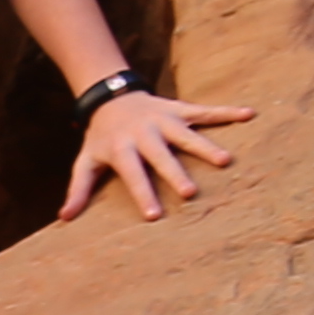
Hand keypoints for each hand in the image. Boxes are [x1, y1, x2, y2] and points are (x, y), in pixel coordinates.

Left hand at [61, 90, 251, 221]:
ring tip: (225, 161)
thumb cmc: (101, 138)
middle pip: (161, 156)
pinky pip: (205, 111)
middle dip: (175, 173)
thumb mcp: (86, 161)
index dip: (142, 194)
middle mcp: (145, 134)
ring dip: (205, 146)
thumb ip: (79, 189)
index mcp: (122, 149)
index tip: (154, 216)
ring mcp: (164, 120)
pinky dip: (226, 112)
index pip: (132, 175)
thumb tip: (65, 217)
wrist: (111, 97)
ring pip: (187, 134)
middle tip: (190, 192)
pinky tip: (248, 115)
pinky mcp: (179, 109)